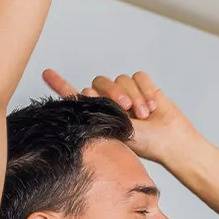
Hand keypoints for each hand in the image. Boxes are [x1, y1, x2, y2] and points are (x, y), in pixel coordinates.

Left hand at [40, 67, 202, 165]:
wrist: (170, 141)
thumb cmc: (145, 144)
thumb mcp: (115, 131)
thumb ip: (97, 112)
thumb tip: (82, 92)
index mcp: (101, 114)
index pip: (77, 96)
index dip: (61, 84)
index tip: (47, 73)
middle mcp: (112, 102)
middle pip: (101, 82)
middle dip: (114, 93)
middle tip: (127, 108)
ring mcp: (128, 94)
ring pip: (122, 79)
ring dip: (135, 95)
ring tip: (144, 114)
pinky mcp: (145, 87)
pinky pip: (139, 77)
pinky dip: (146, 90)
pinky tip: (153, 106)